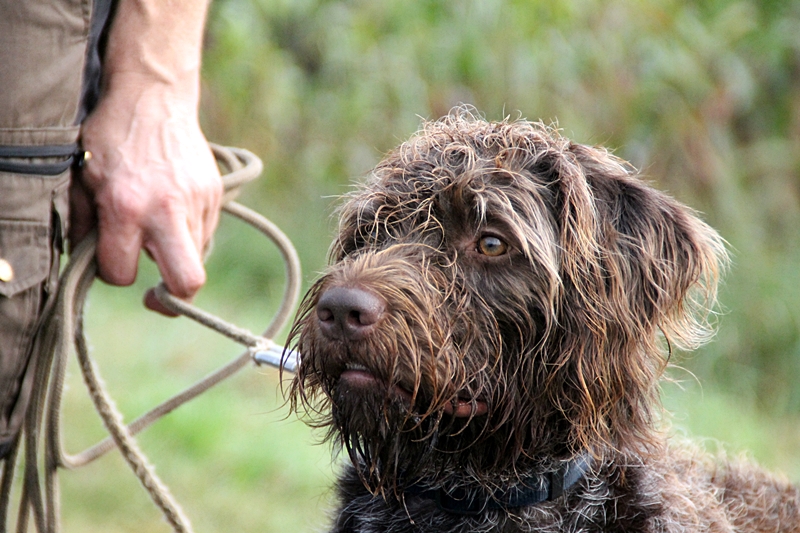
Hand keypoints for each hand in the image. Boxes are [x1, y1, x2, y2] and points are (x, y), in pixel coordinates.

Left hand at [71, 75, 222, 314]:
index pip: (122, 272)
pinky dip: (188, 234)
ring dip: (177, 258)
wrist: (155, 97)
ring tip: (159, 234)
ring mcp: (197, 202)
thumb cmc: (112, 136)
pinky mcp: (214, 195)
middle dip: (173, 299)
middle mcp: (167, 209)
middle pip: (188, 282)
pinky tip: (173, 212)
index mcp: (126, 206)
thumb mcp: (83, 177)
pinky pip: (205, 234)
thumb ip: (84, 223)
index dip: (114, 274)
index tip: (112, 261)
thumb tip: (87, 259)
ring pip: (197, 259)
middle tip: (157, 296)